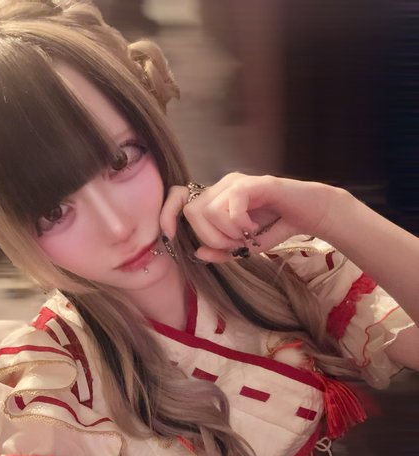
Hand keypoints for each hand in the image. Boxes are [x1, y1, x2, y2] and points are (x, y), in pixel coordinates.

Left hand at [160, 173, 342, 262]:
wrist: (309, 215)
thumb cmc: (275, 228)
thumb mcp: (244, 248)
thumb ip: (221, 251)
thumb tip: (197, 253)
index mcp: (216, 198)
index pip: (179, 197)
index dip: (167, 213)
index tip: (170, 235)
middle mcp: (222, 186)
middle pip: (192, 211)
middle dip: (209, 237)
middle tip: (234, 245)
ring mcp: (238, 181)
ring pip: (210, 211)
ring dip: (227, 233)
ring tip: (247, 237)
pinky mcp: (255, 183)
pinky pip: (232, 205)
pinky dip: (240, 224)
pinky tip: (255, 228)